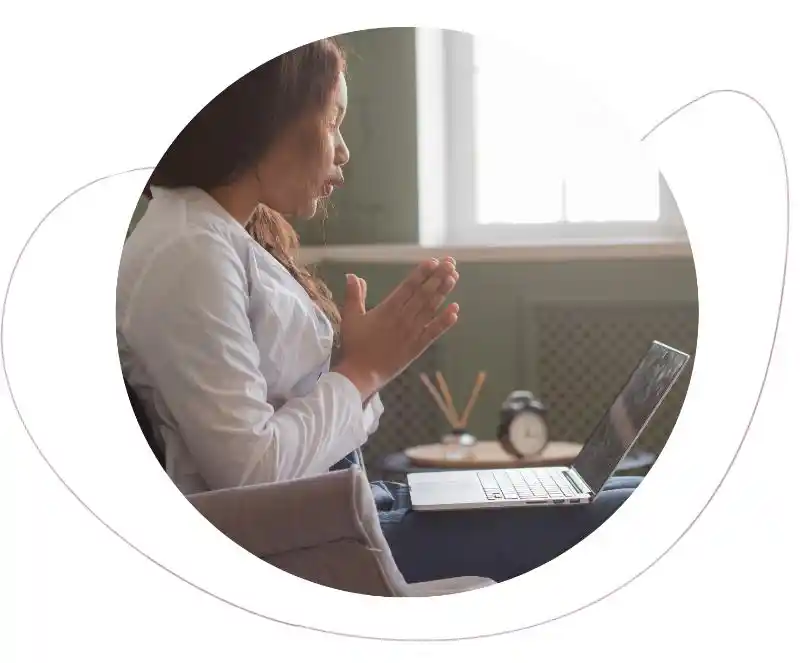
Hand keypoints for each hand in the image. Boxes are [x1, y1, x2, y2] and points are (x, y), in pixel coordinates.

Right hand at [333, 258, 459, 398]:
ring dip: (443, 292)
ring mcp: (413, 332)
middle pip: (424, 293)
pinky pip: (434, 331)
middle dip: (438, 276)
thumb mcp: (351, 318)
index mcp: (388, 309)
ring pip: (431, 308)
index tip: (432, 261)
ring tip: (454, 277)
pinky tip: (455, 310)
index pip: (408, 286)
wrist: (361, 374)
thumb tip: (352, 275)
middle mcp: (404, 318)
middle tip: (450, 262)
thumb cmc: (355, 346)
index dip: (422, 273)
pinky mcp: (418, 347)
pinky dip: (445, 321)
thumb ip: (354, 295)